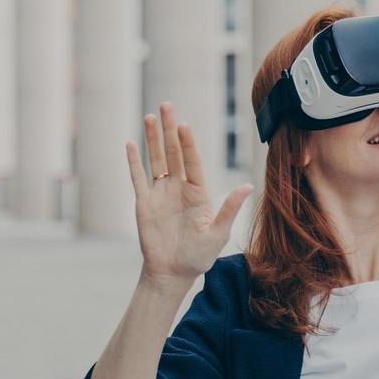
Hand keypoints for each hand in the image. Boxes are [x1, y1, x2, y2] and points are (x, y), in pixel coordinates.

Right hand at [126, 101, 254, 287]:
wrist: (174, 272)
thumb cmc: (199, 256)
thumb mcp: (218, 233)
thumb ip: (229, 208)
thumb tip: (247, 185)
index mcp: (197, 192)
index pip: (192, 161)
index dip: (187, 143)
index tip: (184, 124)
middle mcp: (179, 188)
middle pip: (173, 153)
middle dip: (169, 130)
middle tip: (166, 106)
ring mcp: (160, 194)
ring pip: (155, 160)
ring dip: (152, 139)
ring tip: (150, 116)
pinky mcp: (144, 203)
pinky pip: (137, 178)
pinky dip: (133, 162)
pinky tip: (130, 143)